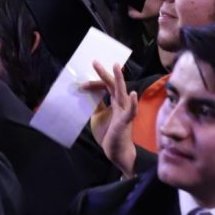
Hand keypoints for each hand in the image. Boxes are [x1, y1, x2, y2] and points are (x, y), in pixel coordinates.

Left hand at [87, 61, 136, 176]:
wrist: (116, 152)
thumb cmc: (109, 133)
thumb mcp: (98, 115)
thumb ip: (96, 104)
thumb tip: (88, 92)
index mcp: (115, 102)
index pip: (106, 87)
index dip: (94, 83)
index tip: (82, 85)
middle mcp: (121, 104)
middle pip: (113, 85)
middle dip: (104, 73)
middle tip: (94, 62)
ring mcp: (124, 112)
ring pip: (122, 93)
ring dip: (119, 80)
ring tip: (117, 67)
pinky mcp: (125, 122)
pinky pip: (131, 111)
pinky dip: (132, 103)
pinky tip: (132, 94)